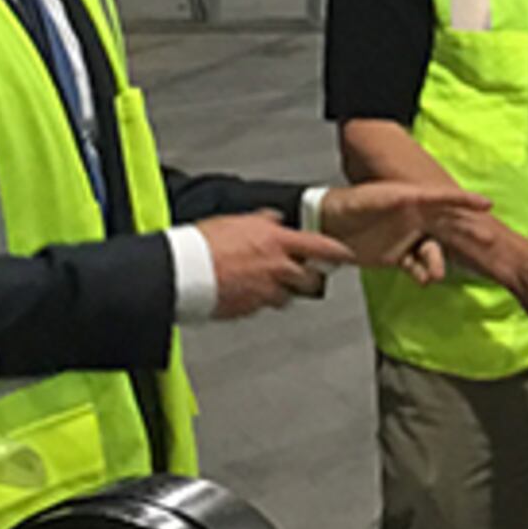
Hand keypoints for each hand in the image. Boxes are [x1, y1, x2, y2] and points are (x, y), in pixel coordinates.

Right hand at [201, 212, 351, 319]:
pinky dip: (260, 300)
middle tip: (304, 272)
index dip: (337, 252)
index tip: (345, 254)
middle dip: (310, 277)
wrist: (183, 270)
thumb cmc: (205, 243)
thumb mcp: (238, 221)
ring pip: (288, 296)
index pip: (321, 247)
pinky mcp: (251, 310)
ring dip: (283, 290)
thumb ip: (263, 221)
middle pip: (310, 279)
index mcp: (277, 242)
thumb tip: (273, 219)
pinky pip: (263, 307)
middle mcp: (277, 269)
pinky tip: (247, 291)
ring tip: (267, 281)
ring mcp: (265, 292)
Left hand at [312, 178, 487, 271]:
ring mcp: (408, 238)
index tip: (487, 204)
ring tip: (435, 274)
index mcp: (412, 198)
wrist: (326, 225)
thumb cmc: (350, 204)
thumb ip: (393, 200)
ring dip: (437, 261)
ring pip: (433, 250)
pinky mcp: (398, 256)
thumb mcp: (373, 198)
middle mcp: (415, 217)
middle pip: (448, 225)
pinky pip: (417, 266)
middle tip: (488, 239)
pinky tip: (422, 279)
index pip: (444, 199)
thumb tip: (413, 197)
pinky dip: (421, 273)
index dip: (465, 201)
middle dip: (467, 231)